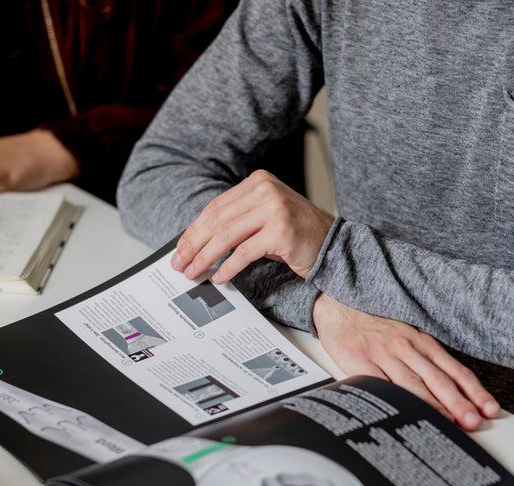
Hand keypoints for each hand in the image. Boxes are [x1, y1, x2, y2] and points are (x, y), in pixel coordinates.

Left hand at [170, 170, 334, 283]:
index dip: (194, 230)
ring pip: (226, 236)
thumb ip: (235, 221)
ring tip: (194, 273)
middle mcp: (265, 190)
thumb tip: (196, 243)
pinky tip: (219, 277)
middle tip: (180, 264)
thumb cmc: (295, 234)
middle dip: (194, 245)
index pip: (215, 207)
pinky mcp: (281, 230)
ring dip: (206, 257)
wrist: (334, 245)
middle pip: (217, 220)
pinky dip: (228, 267)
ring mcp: (274, 208)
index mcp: (258, 181)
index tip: (180, 249)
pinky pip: (245, 252)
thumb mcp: (263, 218)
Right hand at [312, 293, 499, 430]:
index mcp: (420, 342)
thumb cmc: (372, 325)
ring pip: (413, 385)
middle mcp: (406, 347)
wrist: (338, 305)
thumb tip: (449, 392)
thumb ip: (423, 359)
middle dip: (459, 403)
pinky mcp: (360, 362)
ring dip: (433, 405)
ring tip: (450, 423)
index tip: (489, 409)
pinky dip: (396, 400)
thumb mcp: (405, 335)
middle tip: (474, 421)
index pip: (454, 369)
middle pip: (438, 379)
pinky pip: (381, 385)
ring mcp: (383, 355)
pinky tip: (405, 413)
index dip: (473, 391)